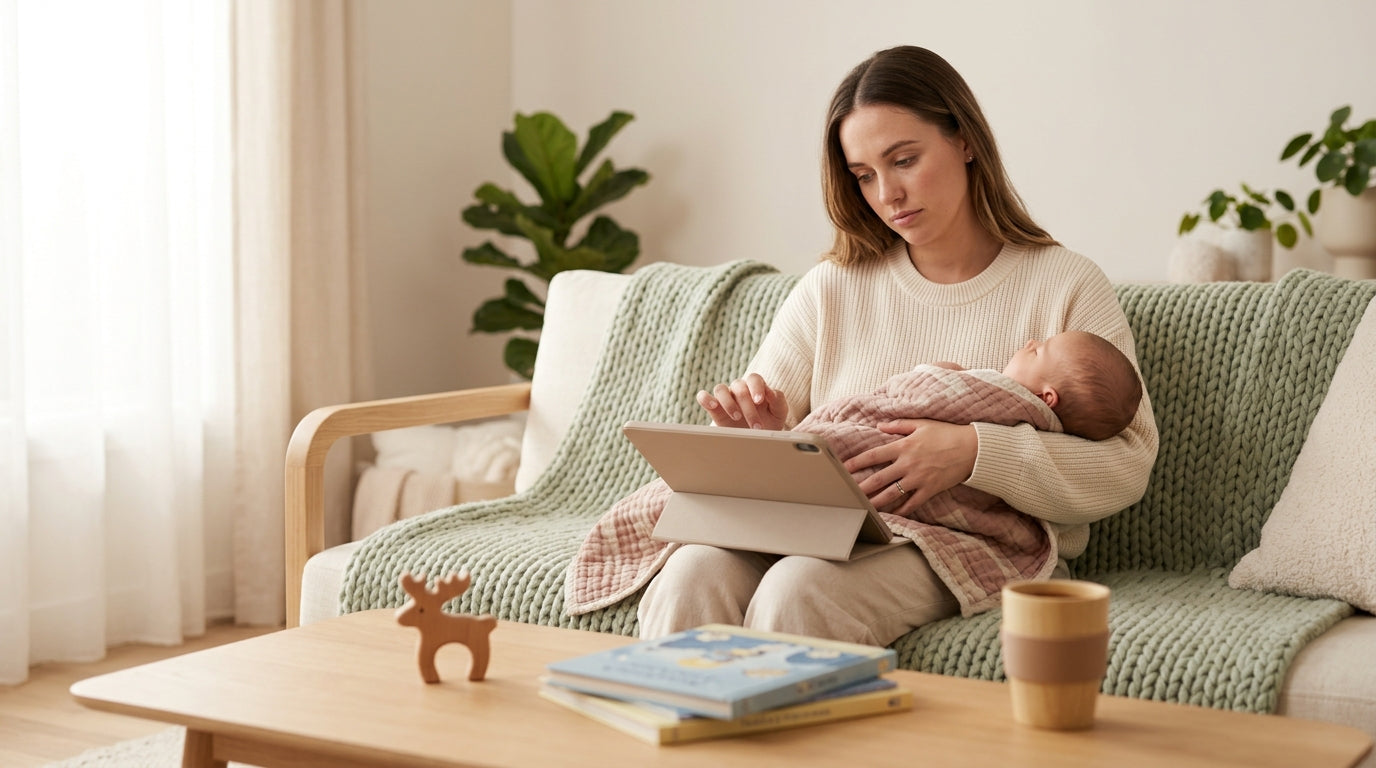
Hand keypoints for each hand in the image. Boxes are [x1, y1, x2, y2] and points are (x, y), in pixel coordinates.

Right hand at [696, 373, 788, 429]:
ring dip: (728, 402)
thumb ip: (778, 400)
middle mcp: (739, 389)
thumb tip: (770, 392)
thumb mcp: (779, 413)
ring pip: (720, 389)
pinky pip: (703, 396)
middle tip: (756, 426)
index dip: (756, 387)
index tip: (759, 401)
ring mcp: (725, 397)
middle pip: (739, 387)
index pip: (754, 378)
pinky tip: (712, 406)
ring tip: (736, 417)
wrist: (757, 438)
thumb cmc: (769, 423)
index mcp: (756, 387)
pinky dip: (705, 398)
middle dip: (748, 407)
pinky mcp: (713, 408)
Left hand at [844, 419, 977, 514]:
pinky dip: (902, 510)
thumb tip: (879, 425)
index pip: (874, 455)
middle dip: (861, 487)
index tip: (843, 468)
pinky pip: (912, 503)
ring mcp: (919, 478)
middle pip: (879, 478)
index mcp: (904, 446)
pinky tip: (892, 515)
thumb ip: (899, 425)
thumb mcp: (922, 424)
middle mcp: (908, 464)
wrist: (972, 449)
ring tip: (863, 508)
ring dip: (876, 502)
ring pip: (892, 493)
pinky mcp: (930, 489)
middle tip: (847, 494)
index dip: (857, 462)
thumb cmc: (947, 433)